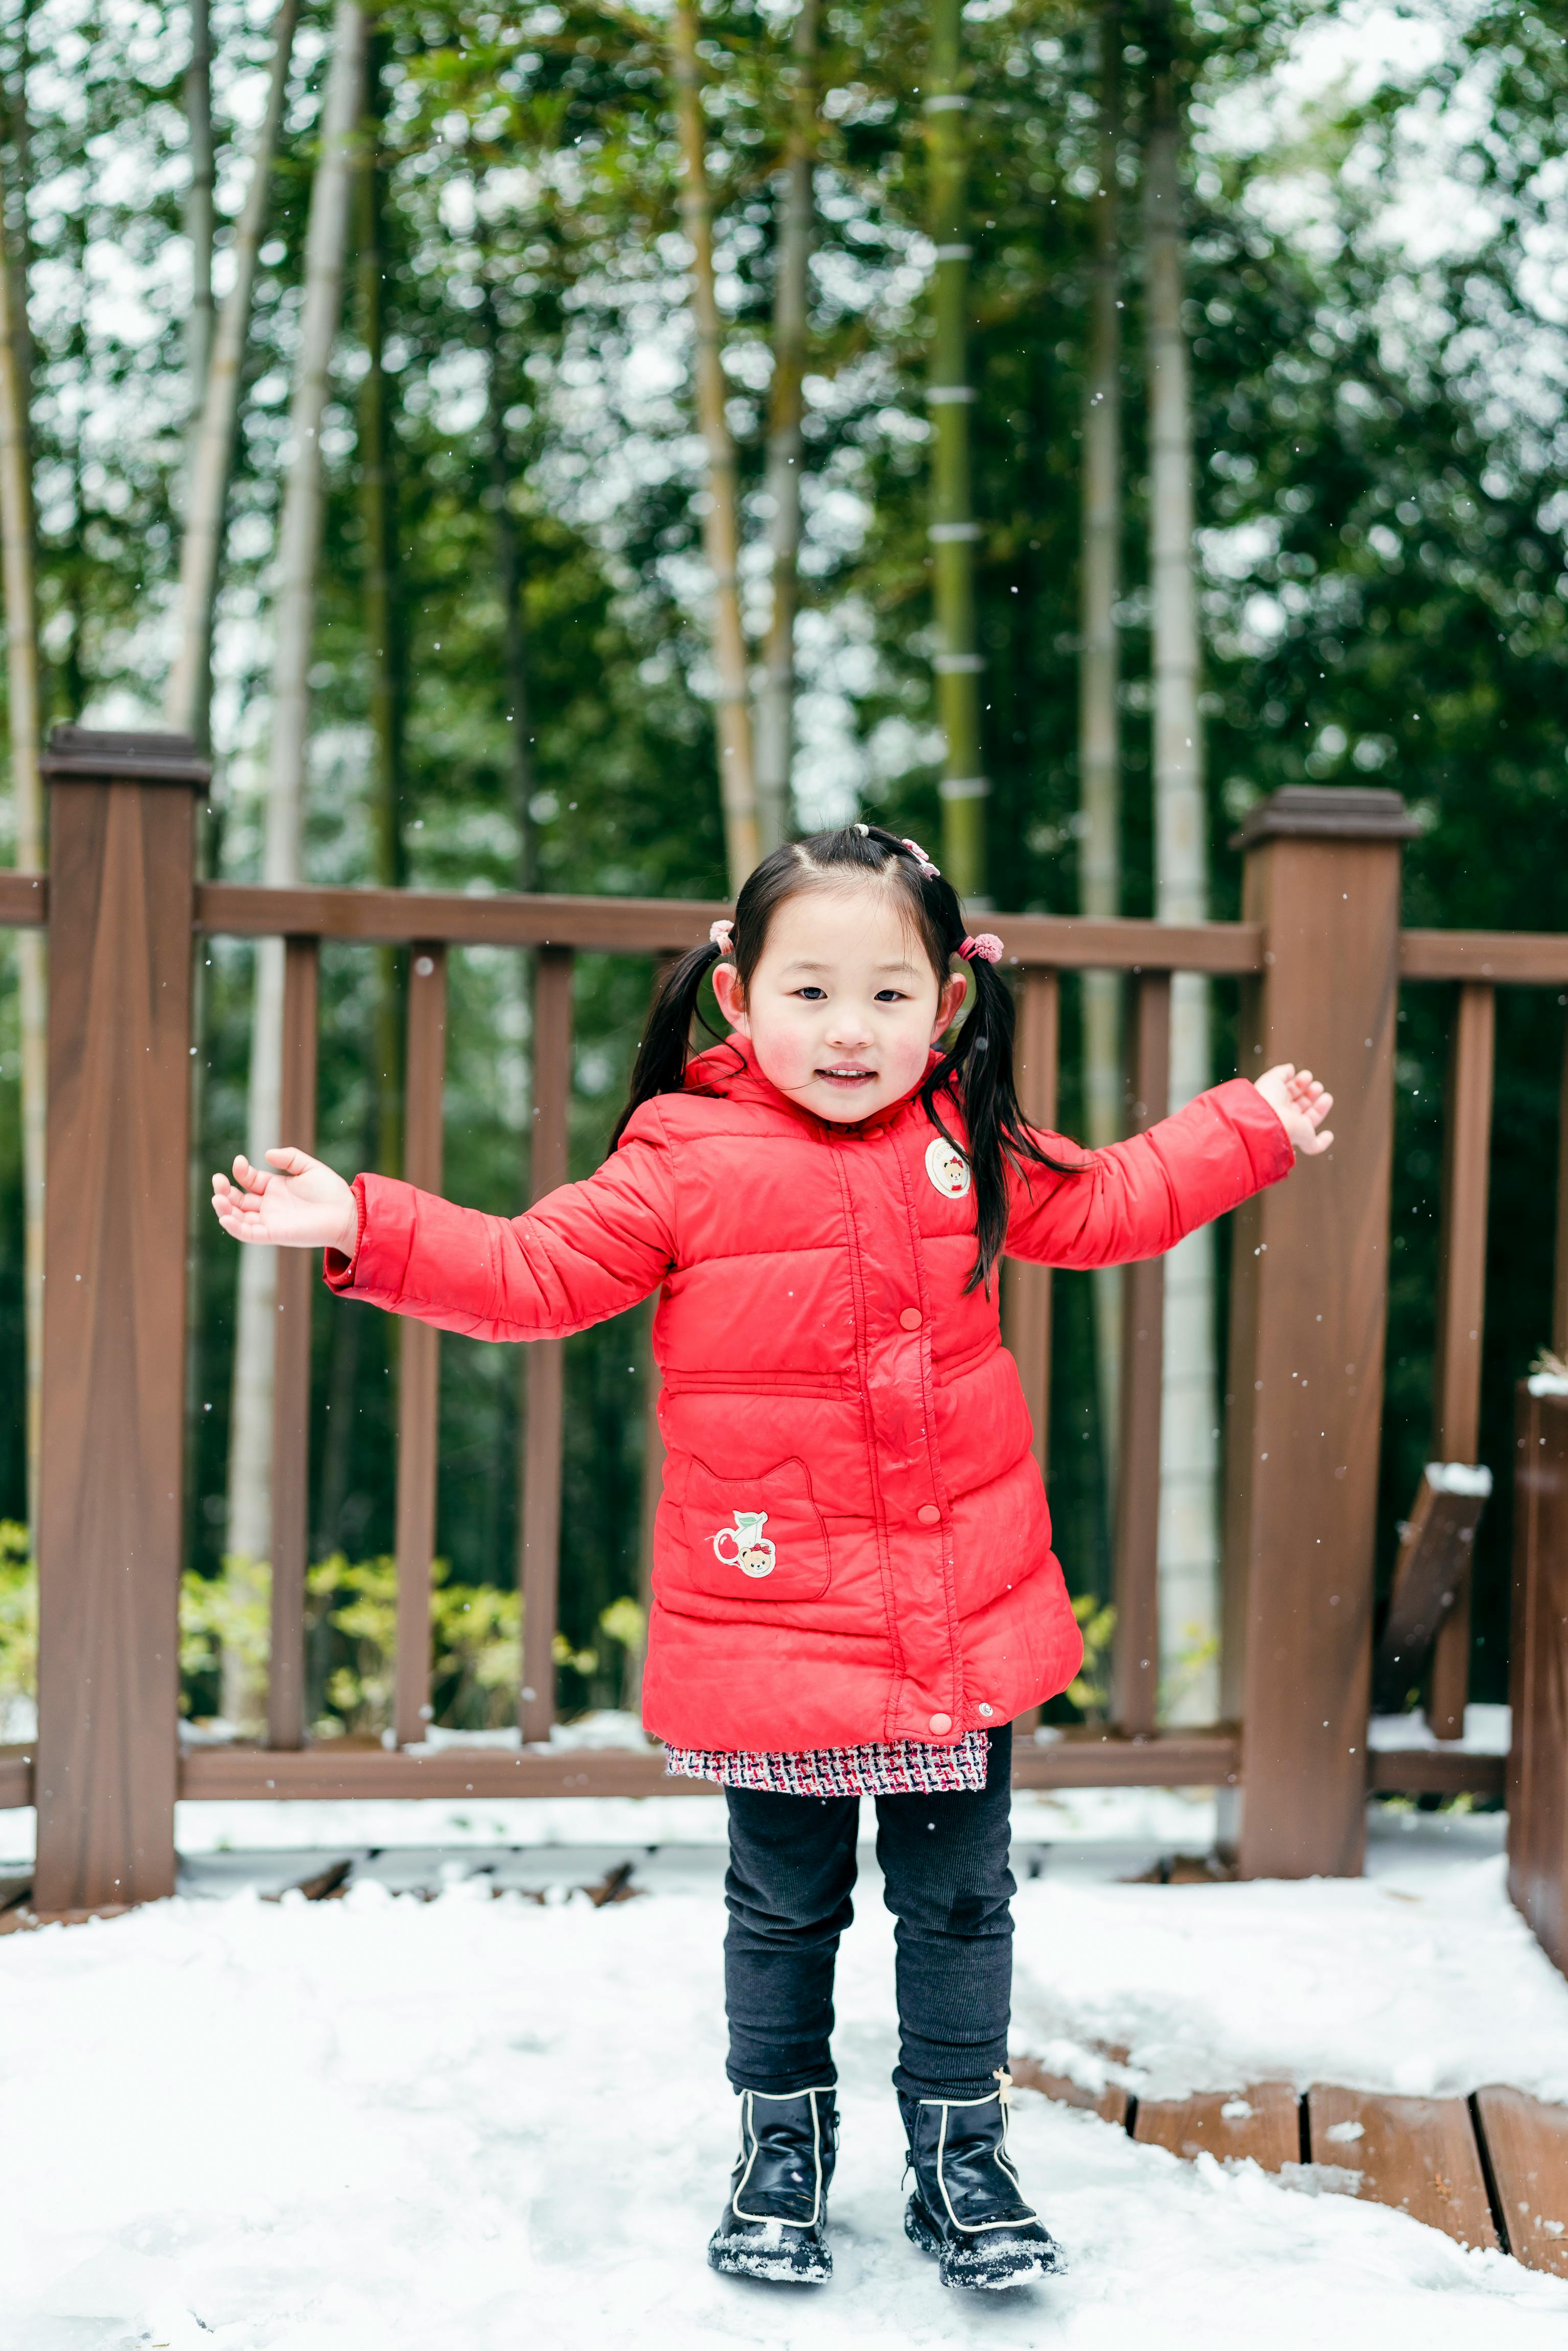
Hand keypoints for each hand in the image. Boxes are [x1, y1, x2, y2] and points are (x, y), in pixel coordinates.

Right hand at [211, 1148, 358, 1255]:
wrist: (346, 1213)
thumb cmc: (331, 1191)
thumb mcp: (309, 1167)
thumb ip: (289, 1158)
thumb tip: (266, 1153)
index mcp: (275, 1188)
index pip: (248, 1180)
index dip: (241, 1171)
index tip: (239, 1162)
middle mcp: (269, 1205)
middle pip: (237, 1200)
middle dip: (224, 1190)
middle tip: (218, 1180)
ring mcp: (270, 1220)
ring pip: (238, 1217)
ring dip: (224, 1209)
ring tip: (217, 1197)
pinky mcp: (273, 1234)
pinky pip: (249, 1234)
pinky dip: (235, 1227)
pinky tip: (225, 1217)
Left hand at [1253, 1064, 1333, 1157]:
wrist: (1267, 1120)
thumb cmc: (1267, 1099)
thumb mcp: (1272, 1079)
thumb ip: (1282, 1072)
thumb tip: (1291, 1068)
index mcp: (1274, 1102)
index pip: (1289, 1094)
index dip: (1298, 1084)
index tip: (1305, 1075)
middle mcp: (1284, 1116)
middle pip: (1300, 1106)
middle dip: (1309, 1094)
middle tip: (1316, 1085)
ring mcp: (1294, 1128)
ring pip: (1309, 1120)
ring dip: (1319, 1108)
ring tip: (1325, 1096)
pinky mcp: (1303, 1139)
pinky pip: (1314, 1146)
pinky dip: (1323, 1142)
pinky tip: (1328, 1135)